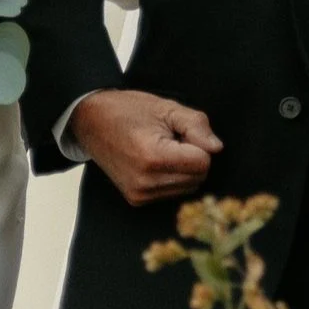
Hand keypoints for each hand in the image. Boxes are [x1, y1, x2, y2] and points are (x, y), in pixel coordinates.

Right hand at [70, 89, 221, 205]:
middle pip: (198, 178)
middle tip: (171, 139)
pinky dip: (172, 178)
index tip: (180, 132)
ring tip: (162, 149)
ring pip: (188, 188)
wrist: (91, 122)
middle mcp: (145, 182)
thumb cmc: (128, 110)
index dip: (199, 144)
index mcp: (153, 157)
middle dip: (193, 157)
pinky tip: (155, 162)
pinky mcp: (137, 200)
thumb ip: (196, 125)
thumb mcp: (166, 108)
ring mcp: (140, 194)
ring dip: (184, 169)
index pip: (203, 163)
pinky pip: (173, 193)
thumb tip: (216, 148)